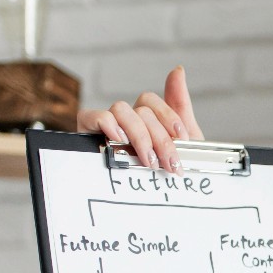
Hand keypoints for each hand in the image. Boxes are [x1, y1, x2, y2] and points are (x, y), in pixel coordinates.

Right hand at [76, 65, 203, 172]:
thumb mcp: (185, 143)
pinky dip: (107, 123)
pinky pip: (92, 116)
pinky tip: (120, 139)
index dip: (168, 116)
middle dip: (159, 138)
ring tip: (148, 160)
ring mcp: (106, 125)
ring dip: (139, 135)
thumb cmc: (167, 172)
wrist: (163, 203)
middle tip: (169, 163)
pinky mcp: (87, 134)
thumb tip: (177, 69)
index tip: (183, 139)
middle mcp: (125, 119)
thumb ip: (180, 107)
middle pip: (141, 109)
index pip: (151, 101)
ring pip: (121, 110)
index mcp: (145, 118)